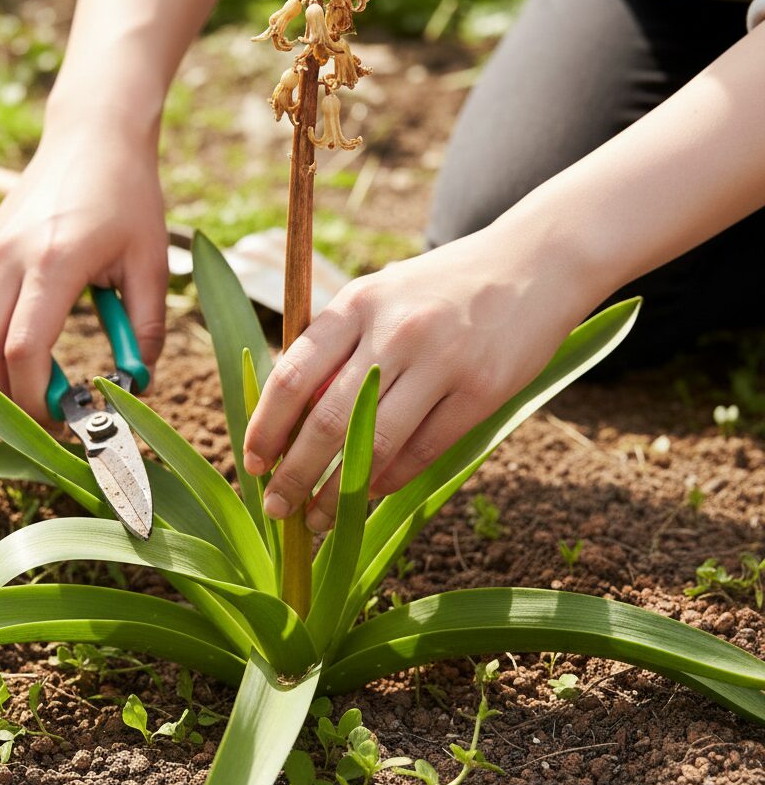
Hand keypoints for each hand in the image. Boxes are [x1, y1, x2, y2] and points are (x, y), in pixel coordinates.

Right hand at [0, 116, 167, 424]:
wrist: (92, 137)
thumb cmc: (129, 198)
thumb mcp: (152, 264)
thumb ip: (147, 331)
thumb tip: (137, 386)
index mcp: (53, 260)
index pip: (23, 350)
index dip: (36, 399)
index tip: (64, 422)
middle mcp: (6, 258)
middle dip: (5, 402)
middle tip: (45, 419)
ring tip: (36, 394)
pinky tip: (22, 359)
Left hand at [242, 228, 589, 531]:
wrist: (533, 263)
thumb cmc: (440, 287)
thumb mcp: (380, 293)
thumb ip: (337, 344)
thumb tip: (288, 416)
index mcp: (358, 302)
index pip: (292, 374)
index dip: (266, 426)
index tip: (252, 461)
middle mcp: (395, 331)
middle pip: (326, 421)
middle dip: (294, 475)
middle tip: (277, 509)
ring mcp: (441, 362)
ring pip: (373, 446)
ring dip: (338, 495)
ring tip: (319, 521)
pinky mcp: (481, 391)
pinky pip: (422, 452)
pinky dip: (389, 481)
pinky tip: (370, 495)